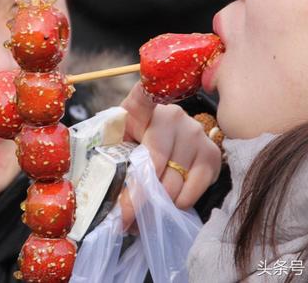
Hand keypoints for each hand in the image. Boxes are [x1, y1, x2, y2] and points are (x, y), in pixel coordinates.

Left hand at [118, 82, 221, 228]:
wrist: (161, 143)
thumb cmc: (131, 144)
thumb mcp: (114, 143)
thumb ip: (107, 155)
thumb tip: (96, 189)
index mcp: (141, 107)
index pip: (144, 95)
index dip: (146, 92)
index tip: (144, 88)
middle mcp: (172, 115)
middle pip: (155, 162)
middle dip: (137, 196)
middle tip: (125, 219)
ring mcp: (195, 133)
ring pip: (174, 180)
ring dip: (157, 204)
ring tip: (143, 216)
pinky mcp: (211, 153)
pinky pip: (195, 188)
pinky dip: (180, 202)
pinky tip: (170, 202)